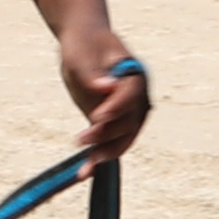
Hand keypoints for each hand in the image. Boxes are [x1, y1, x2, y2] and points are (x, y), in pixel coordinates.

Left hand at [63, 33, 153, 163]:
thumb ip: (93, 72)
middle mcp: (137, 96)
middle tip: (81, 138)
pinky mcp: (114, 123)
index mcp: (135, 74)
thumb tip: (106, 87)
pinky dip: (98, 159)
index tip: (98, 116)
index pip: (131, 94)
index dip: (117, 107)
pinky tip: (84, 173)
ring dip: (106, 153)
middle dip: (108, 133)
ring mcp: (127, 112)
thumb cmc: (84, 45)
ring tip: (85, 169)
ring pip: (123, 138)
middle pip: (129, 121)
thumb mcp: (83, 55)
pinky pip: (110, 143)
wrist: (84, 45)